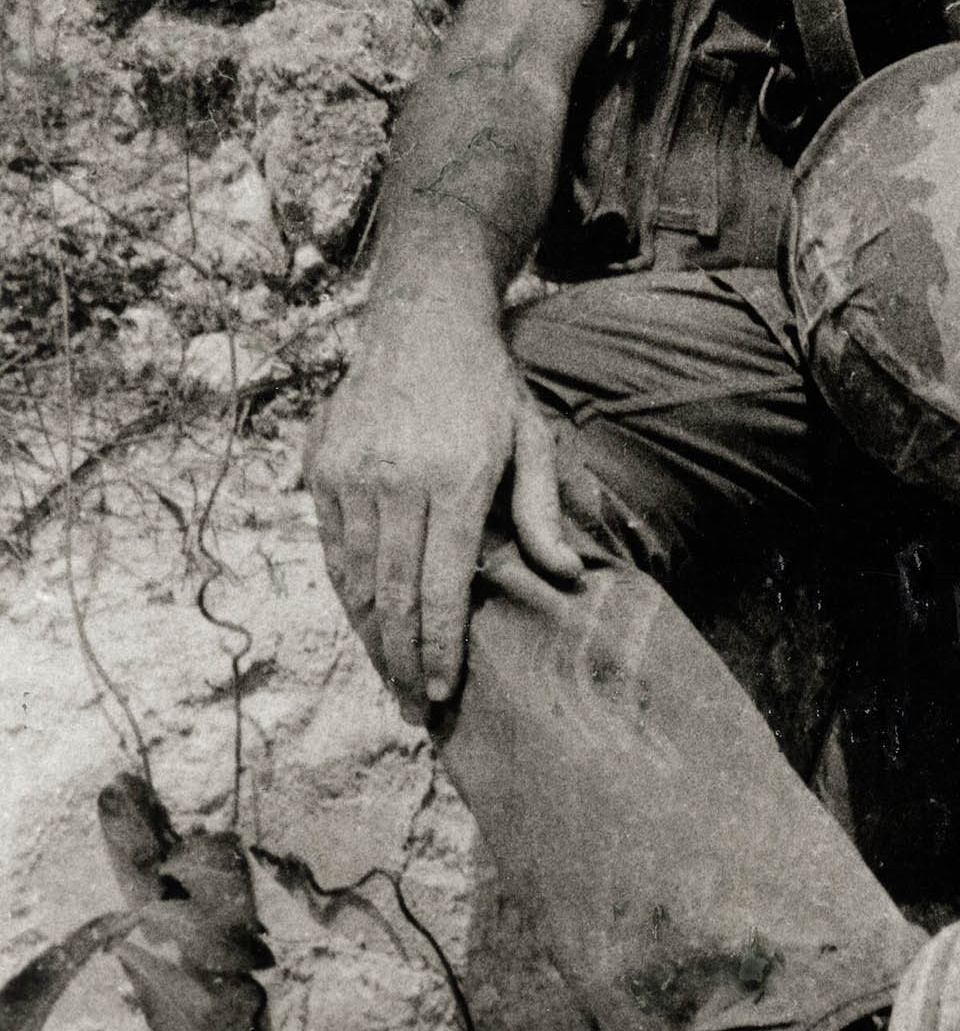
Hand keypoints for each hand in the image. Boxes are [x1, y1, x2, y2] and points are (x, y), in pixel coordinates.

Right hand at [307, 296, 581, 708]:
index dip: (438, 648)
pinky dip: (347, 590)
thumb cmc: (486, 387)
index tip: (441, 693)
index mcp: (455, 479)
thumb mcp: (531, 439)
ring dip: (371, 635)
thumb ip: (541, 512)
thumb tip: (567, 577)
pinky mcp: (320, 467)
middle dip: (400, 660)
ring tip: (390, 675)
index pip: (439, 588)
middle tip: (412, 709)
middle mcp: (396, 480)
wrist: (421, 322)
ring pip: (355, 578)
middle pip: (392, 596)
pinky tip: (365, 621)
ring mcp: (350, 473)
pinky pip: (331, 547)